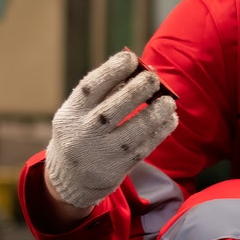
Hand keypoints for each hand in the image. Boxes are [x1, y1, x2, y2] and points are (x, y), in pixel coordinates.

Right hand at [43, 49, 178, 214]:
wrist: (69, 181)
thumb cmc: (80, 135)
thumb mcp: (78, 114)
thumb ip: (104, 94)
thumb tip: (139, 71)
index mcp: (70, 114)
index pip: (90, 88)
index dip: (111, 70)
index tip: (131, 58)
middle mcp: (83, 134)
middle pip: (112, 109)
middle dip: (137, 90)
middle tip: (154, 79)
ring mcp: (101, 153)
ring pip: (133, 131)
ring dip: (155, 113)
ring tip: (169, 101)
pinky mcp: (116, 169)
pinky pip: (144, 148)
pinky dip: (160, 132)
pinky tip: (170, 119)